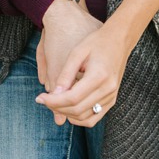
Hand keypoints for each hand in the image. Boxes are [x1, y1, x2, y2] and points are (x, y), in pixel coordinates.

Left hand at [37, 0, 101, 120]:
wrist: (119, 39)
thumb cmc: (97, 42)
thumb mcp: (78, 52)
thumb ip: (66, 74)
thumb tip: (54, 94)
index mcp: (99, 76)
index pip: (72, 98)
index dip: (53, 101)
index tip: (39, 98)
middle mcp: (107, 90)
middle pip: (78, 110)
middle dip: (57, 108)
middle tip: (44, 100)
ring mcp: (112, 97)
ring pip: (86, 118)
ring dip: (67, 115)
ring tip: (55, 104)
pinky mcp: (112, 100)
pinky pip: (94, 118)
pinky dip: (79, 118)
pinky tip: (69, 109)